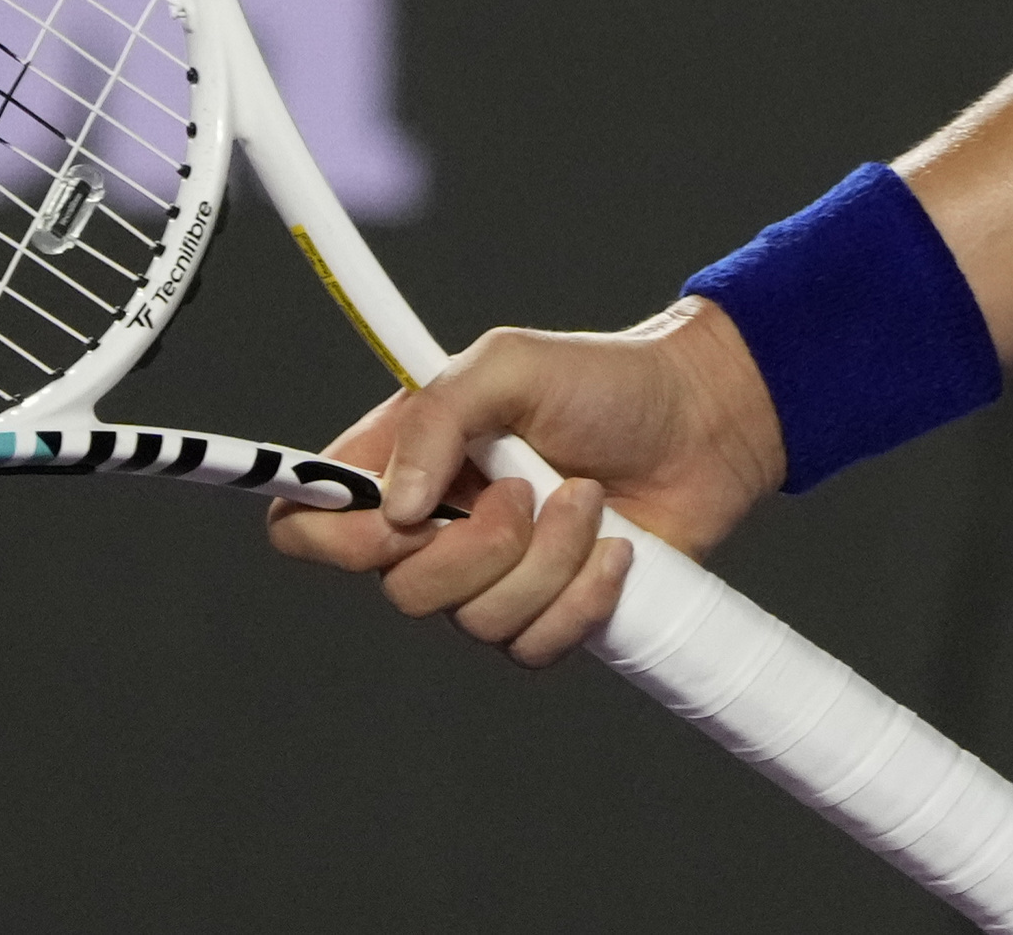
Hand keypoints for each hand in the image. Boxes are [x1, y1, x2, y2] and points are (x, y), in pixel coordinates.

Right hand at [264, 295, 791, 668]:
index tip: (401, 516)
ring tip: (588, 500)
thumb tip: (398, 507)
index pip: (311, 527)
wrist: (702, 424)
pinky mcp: (547, 616)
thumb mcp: (509, 364)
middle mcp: (436, 532)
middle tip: (530, 487)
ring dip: (548, 559)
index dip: (335, 537)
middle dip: (479, 545)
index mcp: (404, 465)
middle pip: (399, 590)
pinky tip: (616, 550)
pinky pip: (534, 647)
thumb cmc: (605, 382)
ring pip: (475, 623)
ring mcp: (491, 581)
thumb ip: (438, 415)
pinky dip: (582, 598)